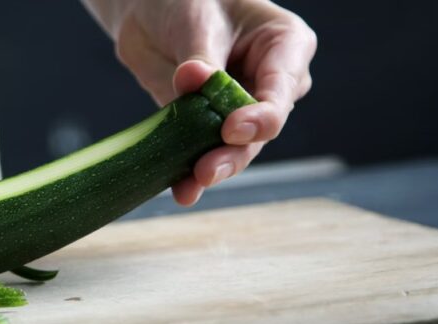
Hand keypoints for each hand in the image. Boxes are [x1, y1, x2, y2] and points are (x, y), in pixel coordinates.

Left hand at [85, 0, 315, 204]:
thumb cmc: (189, 0)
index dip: (260, 116)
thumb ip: (199, 55)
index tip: (232, 129)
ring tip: (190, 185)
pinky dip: (190, 172)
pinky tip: (182, 190)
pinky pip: (202, 152)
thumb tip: (193, 78)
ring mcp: (241, 109)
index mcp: (286, 47)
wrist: (151, 9)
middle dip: (234, 153)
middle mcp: (271, 85)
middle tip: (207, 169)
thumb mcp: (197, 19)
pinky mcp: (207, 127)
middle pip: (260, 130)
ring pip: (235, 149)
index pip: (281, 90)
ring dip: (213, 168)